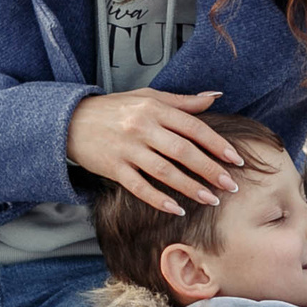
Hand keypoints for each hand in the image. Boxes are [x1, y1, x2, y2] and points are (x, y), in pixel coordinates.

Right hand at [66, 89, 243, 214]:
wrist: (70, 120)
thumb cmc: (115, 108)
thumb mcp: (148, 96)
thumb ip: (183, 101)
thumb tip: (215, 96)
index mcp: (154, 108)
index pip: (193, 127)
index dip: (217, 144)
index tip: (235, 159)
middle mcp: (142, 127)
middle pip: (183, 151)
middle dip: (210, 170)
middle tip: (231, 185)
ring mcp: (127, 149)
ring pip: (165, 172)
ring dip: (190, 188)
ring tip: (211, 200)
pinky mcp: (113, 168)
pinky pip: (139, 187)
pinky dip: (158, 200)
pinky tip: (176, 209)